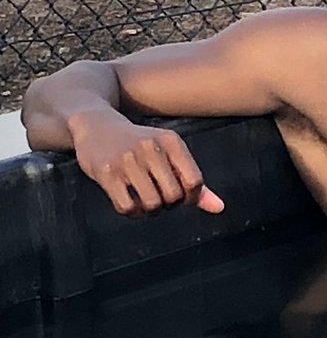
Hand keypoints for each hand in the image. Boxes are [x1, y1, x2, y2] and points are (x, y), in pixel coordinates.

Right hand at [70, 112, 223, 216]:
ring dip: (150, 210)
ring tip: (144, 199)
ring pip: (152, 204)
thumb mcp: (169, 154)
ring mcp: (127, 160)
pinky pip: (128, 207)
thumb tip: (219, 208)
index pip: (194, 182)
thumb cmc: (139, 145)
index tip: (180, 195)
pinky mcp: (106, 173)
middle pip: (174, 196)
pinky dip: (132, 212)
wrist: (95, 125)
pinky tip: (130, 202)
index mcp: (171, 141)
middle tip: (159, 197)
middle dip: (169, 204)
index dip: (190, 197)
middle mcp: (150, 148)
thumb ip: (194, 182)